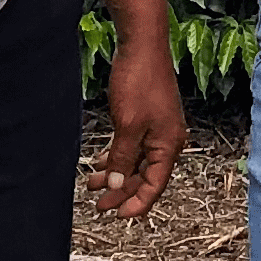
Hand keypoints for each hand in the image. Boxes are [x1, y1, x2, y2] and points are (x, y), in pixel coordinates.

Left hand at [91, 38, 185, 219]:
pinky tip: (100, 163)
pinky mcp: (145, 118)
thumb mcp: (128, 126)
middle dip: (122, 192)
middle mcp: (166, 140)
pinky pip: (132, 147)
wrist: (142, 45)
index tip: (116, 215)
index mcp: (168, 145)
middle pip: (145, 177)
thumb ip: (123, 159)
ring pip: (136, 162)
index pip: (154, 185)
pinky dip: (117, 157)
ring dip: (115, 175)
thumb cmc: (139, 81)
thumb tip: (117, 186)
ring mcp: (156, 129)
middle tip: (98, 204)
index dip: (136, 203)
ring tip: (91, 185)